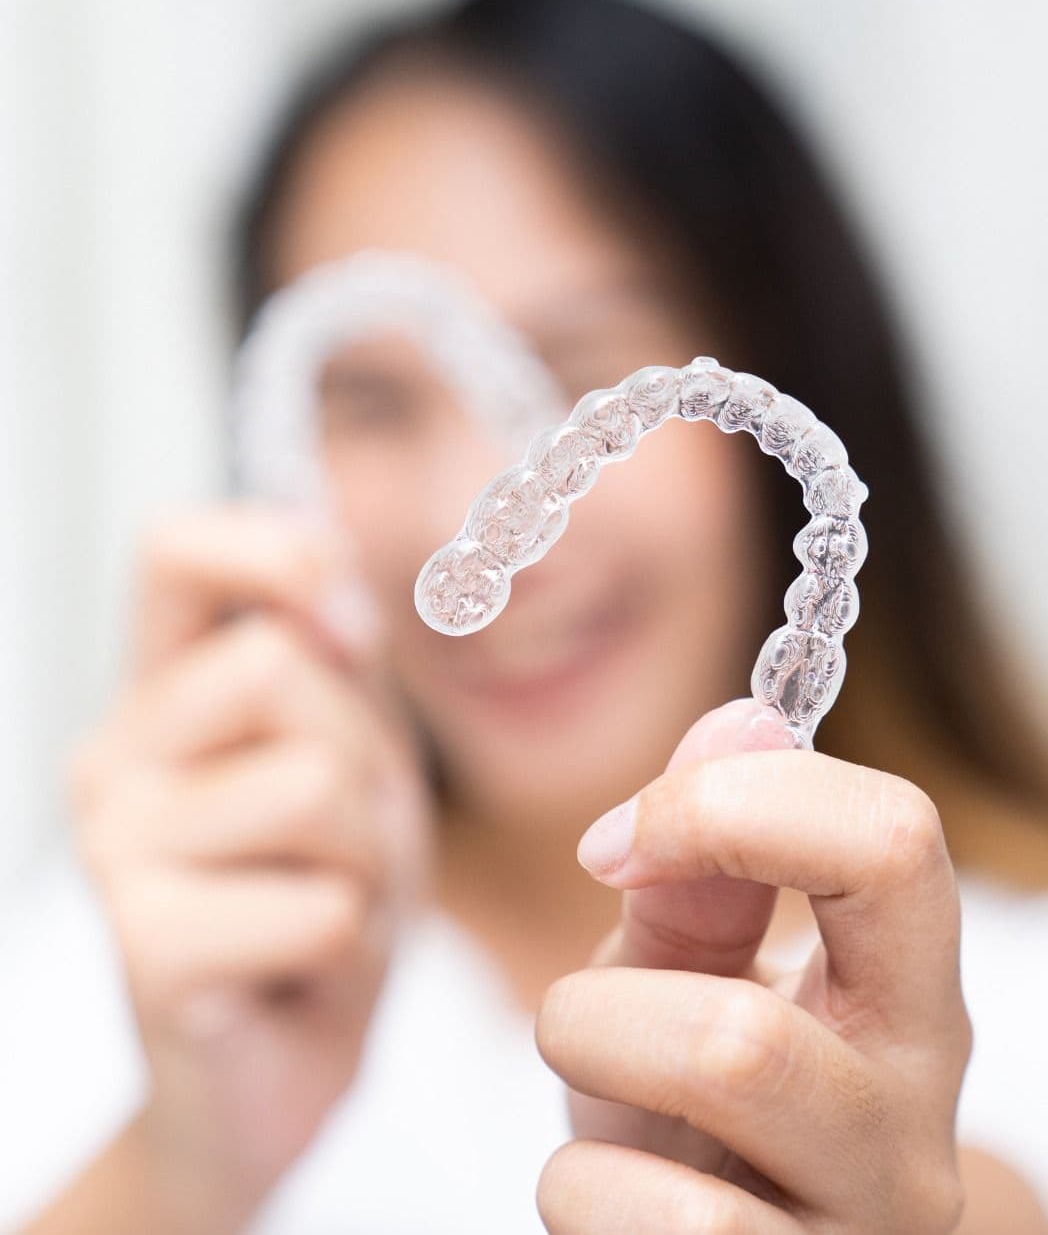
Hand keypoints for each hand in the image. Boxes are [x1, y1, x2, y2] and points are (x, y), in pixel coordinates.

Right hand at [68, 505, 430, 1228]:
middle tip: (343, 840)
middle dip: (362, 759)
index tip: (346, 631)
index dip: (273, 551)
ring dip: (367, 859)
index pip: (177, 549)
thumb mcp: (351, 754)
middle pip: (280, 667)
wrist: (278, 1062)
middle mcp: (115, 755)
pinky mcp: (143, 950)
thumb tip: (328, 570)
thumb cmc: (317, 895)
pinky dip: (348, 944)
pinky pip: (320, 903)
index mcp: (164, 694)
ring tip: (324, 902)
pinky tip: (298, 969)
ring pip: (316, 783)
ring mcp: (115, 851)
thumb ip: (338, 658)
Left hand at [536, 698, 971, 1232]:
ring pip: (709, 1106)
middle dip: (613, 998)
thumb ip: (701, 865)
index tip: (612, 841)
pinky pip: (655, 1230)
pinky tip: (603, 1194)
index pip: (891, 841)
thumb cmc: (699, 1099)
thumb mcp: (684, 974)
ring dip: (590, 1071)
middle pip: (756, 1024)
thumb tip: (744, 714)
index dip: (728, 806)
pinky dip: (580, 1193)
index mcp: (904, 990)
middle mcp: (911, 1117)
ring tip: (592, 1089)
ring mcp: (864, 1226)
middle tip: (577, 1011)